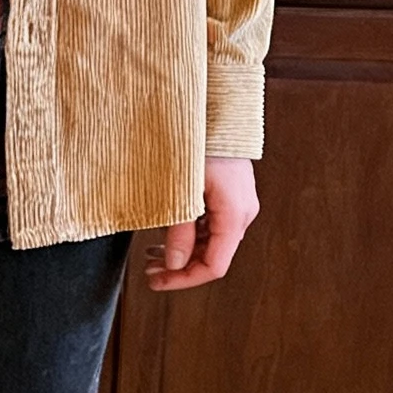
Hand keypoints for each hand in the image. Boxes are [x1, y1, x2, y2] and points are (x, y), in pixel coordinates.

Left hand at [145, 157, 258, 293]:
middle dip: (180, 267)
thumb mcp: (183, 191)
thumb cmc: (200, 144)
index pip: (214, 266)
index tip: (158, 281)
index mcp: (234, 215)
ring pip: (212, 242)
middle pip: (213, 256)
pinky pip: (213, 225)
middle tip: (150, 270)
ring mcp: (239, 205)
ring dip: (184, 251)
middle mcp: (242, 214)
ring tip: (152, 253)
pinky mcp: (232, 195)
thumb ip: (179, 230)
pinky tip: (169, 232)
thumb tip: (174, 263)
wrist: (217, 111)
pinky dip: (191, 234)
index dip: (185, 279)